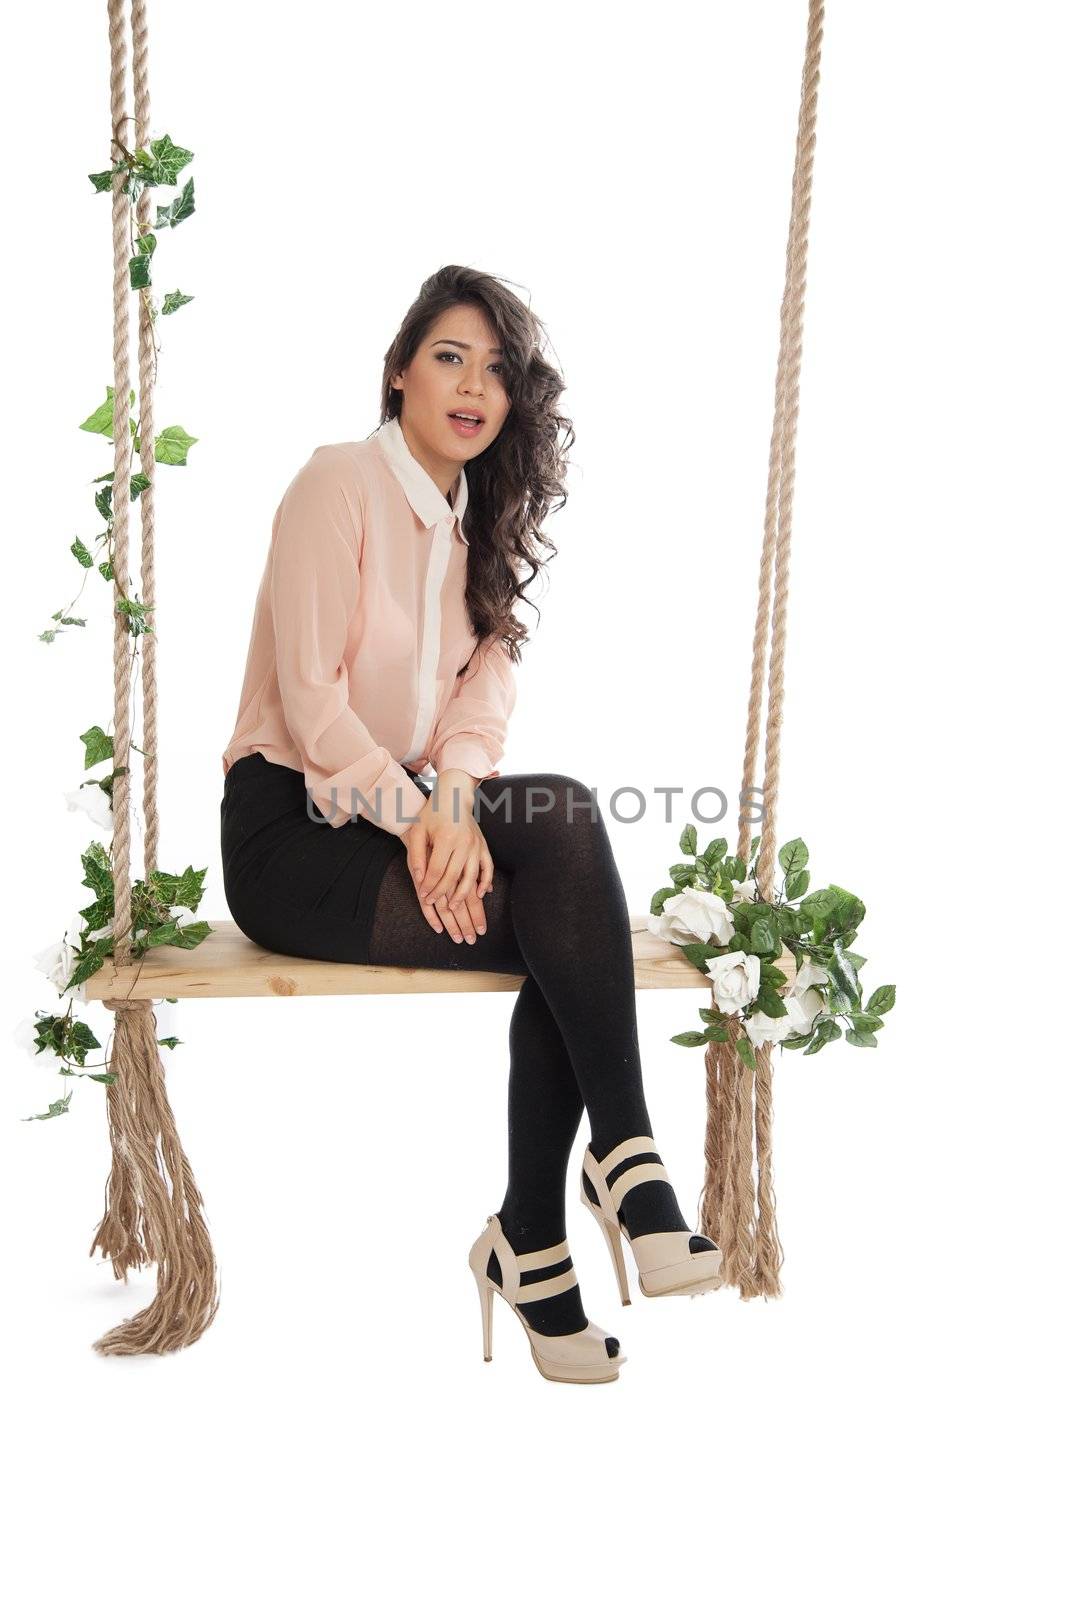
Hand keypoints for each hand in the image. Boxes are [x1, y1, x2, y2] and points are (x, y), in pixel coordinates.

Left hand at [401, 770, 494, 942]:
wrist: (454, 796)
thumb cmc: (431, 814)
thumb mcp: (418, 830)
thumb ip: (416, 855)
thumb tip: (419, 879)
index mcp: (446, 838)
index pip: (437, 871)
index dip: (429, 886)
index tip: (424, 896)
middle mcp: (464, 842)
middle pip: (454, 877)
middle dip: (444, 895)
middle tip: (437, 907)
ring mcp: (476, 845)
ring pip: (472, 876)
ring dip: (464, 895)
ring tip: (457, 909)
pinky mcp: (483, 845)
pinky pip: (487, 868)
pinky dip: (485, 882)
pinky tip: (480, 894)